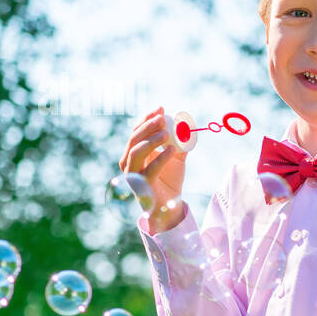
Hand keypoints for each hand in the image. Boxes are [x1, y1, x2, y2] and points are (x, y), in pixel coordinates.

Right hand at [119, 107, 187, 231]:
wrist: (170, 207)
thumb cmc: (169, 180)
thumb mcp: (177, 158)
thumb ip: (180, 142)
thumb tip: (186, 125)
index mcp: (135, 153)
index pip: (136, 132)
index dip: (146, 119)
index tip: (159, 109)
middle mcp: (130, 163)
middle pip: (133, 140)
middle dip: (147, 127)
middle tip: (162, 119)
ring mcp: (134, 175)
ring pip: (135, 154)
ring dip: (150, 141)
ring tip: (166, 134)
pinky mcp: (142, 188)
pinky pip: (149, 171)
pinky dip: (160, 159)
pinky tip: (172, 151)